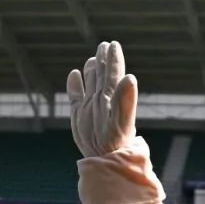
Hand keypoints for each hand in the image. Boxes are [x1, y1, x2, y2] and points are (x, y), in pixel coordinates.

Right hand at [66, 39, 137, 157]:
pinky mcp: (79, 114)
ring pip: (90, 82)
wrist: (104, 159)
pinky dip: (74, 84)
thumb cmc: (116, 141)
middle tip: (106, 45)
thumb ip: (126, 99)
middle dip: (104, 60)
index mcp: (111, 97)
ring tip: (93, 58)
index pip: (113, 73)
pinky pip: (75, 96)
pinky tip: (74, 75)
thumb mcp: (122, 119)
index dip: (114, 59)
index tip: (114, 44)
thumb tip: (130, 77)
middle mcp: (101, 99)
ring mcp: (89, 106)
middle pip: (102, 74)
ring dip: (91, 69)